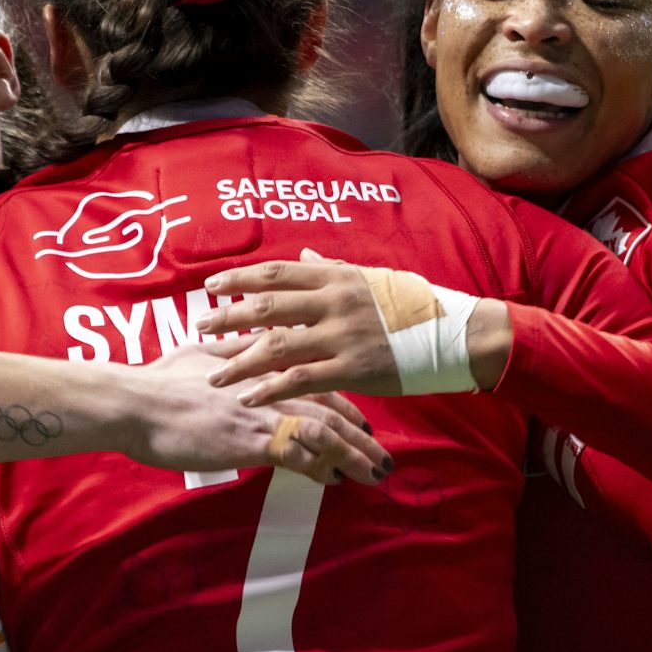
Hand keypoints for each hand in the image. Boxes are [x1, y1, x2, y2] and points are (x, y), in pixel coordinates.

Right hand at [125, 340, 393, 483]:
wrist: (133, 401)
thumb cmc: (159, 381)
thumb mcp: (201, 355)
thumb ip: (231, 353)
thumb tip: (245, 345)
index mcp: (260, 365)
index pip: (316, 380)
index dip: (343, 402)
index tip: (362, 421)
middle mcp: (269, 385)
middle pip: (330, 406)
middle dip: (361, 434)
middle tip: (383, 456)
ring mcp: (262, 411)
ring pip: (325, 431)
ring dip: (355, 454)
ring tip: (377, 474)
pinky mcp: (250, 438)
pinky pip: (299, 454)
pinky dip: (322, 468)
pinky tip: (336, 481)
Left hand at [197, 248, 407, 402]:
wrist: (452, 334)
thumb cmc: (410, 305)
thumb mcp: (371, 277)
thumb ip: (333, 268)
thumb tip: (305, 253)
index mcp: (337, 277)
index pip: (277, 273)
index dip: (240, 279)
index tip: (211, 287)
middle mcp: (334, 303)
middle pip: (268, 307)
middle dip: (228, 318)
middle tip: (199, 327)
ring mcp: (343, 336)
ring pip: (278, 346)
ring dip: (240, 360)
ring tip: (213, 374)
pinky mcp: (353, 370)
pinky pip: (301, 379)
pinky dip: (270, 389)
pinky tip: (248, 398)